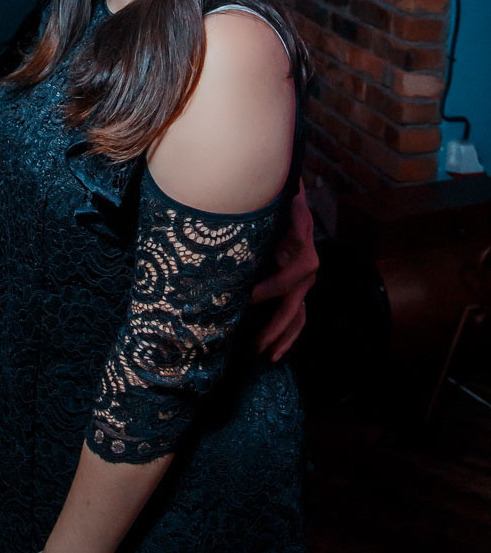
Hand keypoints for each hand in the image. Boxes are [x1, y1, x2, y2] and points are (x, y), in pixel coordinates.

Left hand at [251, 179, 317, 359]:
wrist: (288, 197)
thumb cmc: (280, 203)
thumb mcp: (286, 210)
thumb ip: (290, 230)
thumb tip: (286, 257)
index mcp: (304, 257)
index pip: (285, 282)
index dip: (265, 292)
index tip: (244, 300)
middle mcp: (307, 273)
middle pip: (293, 308)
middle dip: (275, 329)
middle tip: (257, 347)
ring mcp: (304, 282)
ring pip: (298, 316)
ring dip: (284, 337)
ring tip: (269, 356)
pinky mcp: (298, 286)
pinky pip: (297, 313)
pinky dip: (287, 331)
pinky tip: (276, 347)